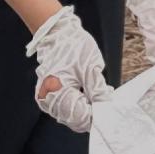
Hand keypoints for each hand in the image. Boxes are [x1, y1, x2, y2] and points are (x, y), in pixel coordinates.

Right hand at [27, 5, 109, 132]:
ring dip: (85, 109)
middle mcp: (47, 99)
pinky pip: (65, 108)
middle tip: (104, 100)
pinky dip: (77, 104)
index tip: (108, 107)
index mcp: (56, 92)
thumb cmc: (73, 46)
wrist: (57, 33)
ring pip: (70, 115)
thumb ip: (98, 92)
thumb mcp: (91, 68)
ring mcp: (46, 97)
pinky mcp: (48, 94)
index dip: (96, 115)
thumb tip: (106, 108)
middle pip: (74, 120)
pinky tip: (87, 93)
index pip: (80, 117)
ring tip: (96, 94)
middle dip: (91, 113)